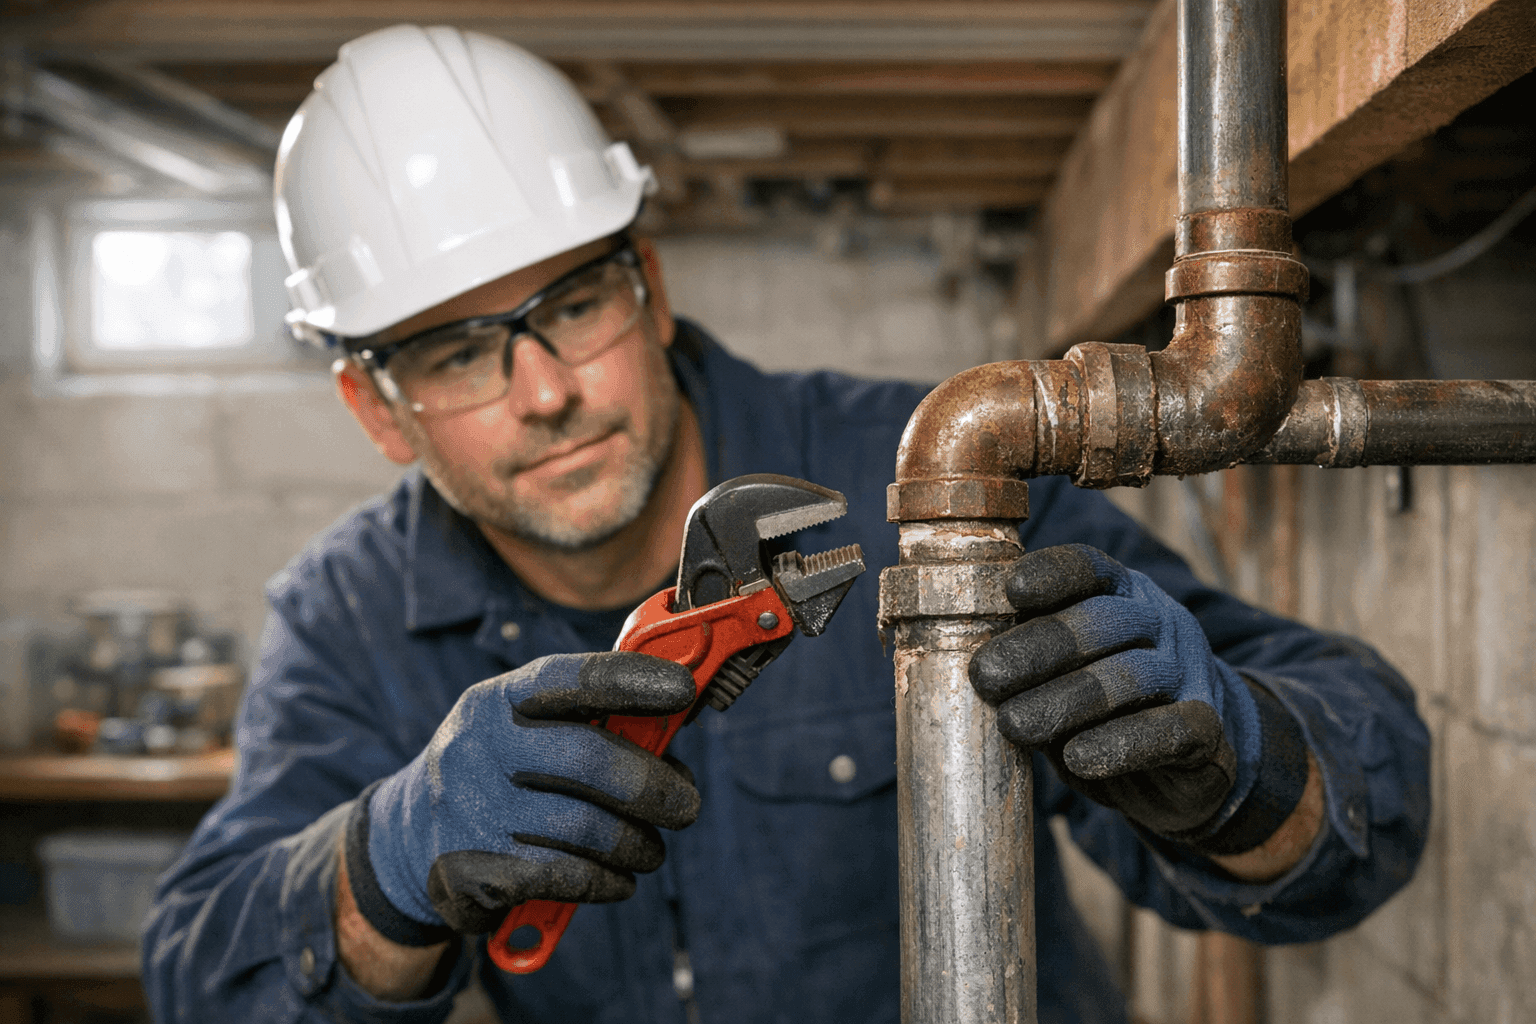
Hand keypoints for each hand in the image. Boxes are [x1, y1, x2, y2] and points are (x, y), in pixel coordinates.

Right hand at [347, 652, 700, 941]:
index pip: (571, 678)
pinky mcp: (467, 873)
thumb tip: (675, 732)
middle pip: (587, 760)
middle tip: (685, 807)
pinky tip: (617, 880)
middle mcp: (477, 748)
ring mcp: (469, 811)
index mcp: (499, 700)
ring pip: (585, 829)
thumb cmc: (503, 775)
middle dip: (654, 787)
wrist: (406, 842)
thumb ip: (596, 726)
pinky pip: (563, 878)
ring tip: (649, 850)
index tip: (684, 689)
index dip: (632, 679)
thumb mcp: (530, 733)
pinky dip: (606, 882)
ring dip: (636, 845)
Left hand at [968, 545, 1297, 850]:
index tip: (1010, 591)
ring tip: (1014, 724)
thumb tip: (955, 653)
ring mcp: (1187, 673)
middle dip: (1037, 648)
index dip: (1050, 574)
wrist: (1186, 760)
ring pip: (1131, 676)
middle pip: (1100, 622)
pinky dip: (1122, 745)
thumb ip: (1024, 650)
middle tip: (985, 677)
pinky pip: (1171, 730)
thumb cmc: (1099, 703)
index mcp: (1120, 592)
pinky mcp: (1207, 730)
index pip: (1087, 568)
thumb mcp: (1061, 667)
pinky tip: (1080, 758)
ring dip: (1067, 701)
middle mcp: (1158, 621)